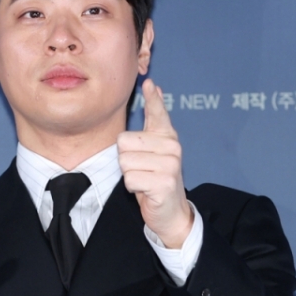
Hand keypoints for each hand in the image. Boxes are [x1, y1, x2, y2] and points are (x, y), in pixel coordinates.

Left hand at [118, 79, 193, 248]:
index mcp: (167, 137)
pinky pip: (130, 179)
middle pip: (124, 142)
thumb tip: (153, 87)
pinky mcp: (164, 182)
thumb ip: (152, 122)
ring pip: (125, 162)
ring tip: (144, 179)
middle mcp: (172, 147)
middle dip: (125, 159)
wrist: (170, 211)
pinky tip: (146, 190)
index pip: (158, 114)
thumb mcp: (152, 150)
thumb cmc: (155, 178)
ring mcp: (170, 164)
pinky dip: (133, 187)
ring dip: (129, 175)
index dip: (153, 99)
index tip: (149, 83)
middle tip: (141, 169)